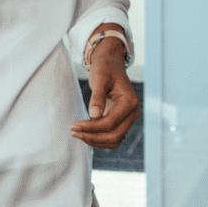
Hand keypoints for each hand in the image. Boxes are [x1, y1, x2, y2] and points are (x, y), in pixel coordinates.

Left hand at [72, 34, 139, 149]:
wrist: (111, 65)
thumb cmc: (105, 69)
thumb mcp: (99, 78)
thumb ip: (97, 97)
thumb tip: (94, 116)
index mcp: (129, 102)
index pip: (110, 122)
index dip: (91, 127)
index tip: (74, 126)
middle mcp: (133, 112)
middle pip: (114, 136)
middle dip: (93, 137)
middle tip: (74, 133)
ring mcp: (129, 118)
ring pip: (114, 140)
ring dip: (96, 141)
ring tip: (78, 134)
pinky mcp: (123, 121)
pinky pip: (113, 137)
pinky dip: (100, 139)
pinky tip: (86, 133)